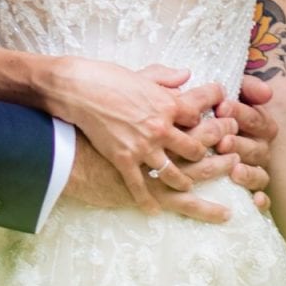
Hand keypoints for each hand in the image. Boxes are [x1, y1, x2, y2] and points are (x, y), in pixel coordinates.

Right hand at [47, 60, 223, 214]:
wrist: (77, 90)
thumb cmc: (108, 77)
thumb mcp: (143, 74)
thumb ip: (167, 77)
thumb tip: (186, 76)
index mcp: (168, 104)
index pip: (198, 119)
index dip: (204, 124)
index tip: (208, 129)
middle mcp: (161, 128)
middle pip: (193, 149)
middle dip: (203, 157)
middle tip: (206, 161)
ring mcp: (143, 147)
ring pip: (172, 173)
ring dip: (183, 182)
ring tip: (187, 186)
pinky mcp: (123, 160)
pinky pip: (139, 187)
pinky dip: (147, 201)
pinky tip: (154, 210)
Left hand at [216, 81, 277, 210]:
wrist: (185, 137)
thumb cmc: (204, 114)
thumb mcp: (219, 96)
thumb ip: (245, 88)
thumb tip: (266, 93)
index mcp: (255, 125)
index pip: (255, 118)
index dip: (241, 112)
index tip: (221, 106)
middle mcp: (257, 148)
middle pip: (256, 148)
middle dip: (240, 144)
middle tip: (222, 142)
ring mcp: (252, 170)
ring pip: (259, 174)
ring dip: (249, 173)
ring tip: (234, 170)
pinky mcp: (246, 191)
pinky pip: (261, 199)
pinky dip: (261, 201)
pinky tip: (256, 201)